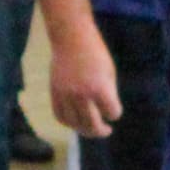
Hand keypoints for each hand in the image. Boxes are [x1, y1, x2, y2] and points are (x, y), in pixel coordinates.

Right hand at [48, 22, 122, 138]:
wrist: (71, 38)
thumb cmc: (95, 54)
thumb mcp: (109, 73)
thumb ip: (108, 94)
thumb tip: (104, 116)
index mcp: (100, 87)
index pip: (112, 113)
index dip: (115, 112)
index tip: (114, 109)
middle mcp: (82, 94)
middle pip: (92, 125)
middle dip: (101, 131)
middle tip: (106, 131)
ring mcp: (66, 95)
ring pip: (74, 124)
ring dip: (84, 130)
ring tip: (90, 129)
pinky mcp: (54, 93)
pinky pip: (60, 116)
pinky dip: (68, 122)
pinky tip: (75, 122)